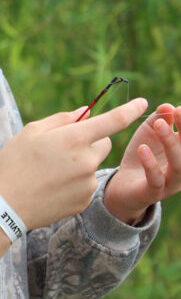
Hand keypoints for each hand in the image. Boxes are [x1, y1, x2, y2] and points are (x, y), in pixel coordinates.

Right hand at [0, 97, 148, 230]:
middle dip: (90, 140)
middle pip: (104, 143)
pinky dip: (75, 181)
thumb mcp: (32, 131)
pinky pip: (87, 183)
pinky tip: (52, 186)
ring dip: (80, 162)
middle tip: (62, 147)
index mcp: (74, 138)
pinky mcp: (84, 200)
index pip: (112, 121)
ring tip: (51, 171)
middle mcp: (87, 160)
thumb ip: (62, 119)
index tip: (143, 102)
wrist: (5, 205)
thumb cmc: (15, 162)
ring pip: (93, 164)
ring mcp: (87, 183)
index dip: (129, 110)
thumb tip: (86, 112)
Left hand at [104, 104, 180, 223]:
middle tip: (177, 111)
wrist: (124, 184)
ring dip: (171, 143)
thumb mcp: (149, 132)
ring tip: (159, 125)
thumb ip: (158, 118)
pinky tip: (143, 148)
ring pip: (178, 165)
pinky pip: (156, 179)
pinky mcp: (154, 192)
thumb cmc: (142, 154)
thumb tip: (168, 106)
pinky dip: (150, 164)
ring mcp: (171, 182)